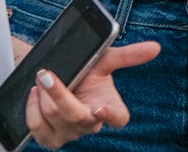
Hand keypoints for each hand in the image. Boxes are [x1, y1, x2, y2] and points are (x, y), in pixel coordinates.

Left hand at [25, 41, 160, 146]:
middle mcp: (92, 124)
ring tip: (41, 80)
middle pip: (76, 115)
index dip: (110, 115)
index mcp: (111, 107)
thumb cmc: (89, 72)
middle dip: (59, 93)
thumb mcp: (106, 61)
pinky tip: (35, 94)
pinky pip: (38, 129)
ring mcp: (70, 134)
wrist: (65, 78)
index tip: (101, 107)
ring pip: (54, 120)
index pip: (118, 118)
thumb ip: (129, 56)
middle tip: (46, 74)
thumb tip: (155, 47)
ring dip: (43, 98)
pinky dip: (32, 109)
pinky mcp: (50, 139)